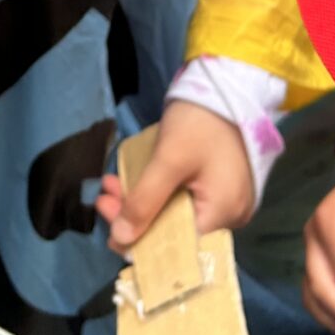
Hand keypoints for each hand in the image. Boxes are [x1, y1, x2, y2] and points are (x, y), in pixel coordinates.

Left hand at [95, 103, 253, 250]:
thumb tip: (120, 240)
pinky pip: (186, 201)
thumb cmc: (200, 122)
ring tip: (110, 185)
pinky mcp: (220, 187)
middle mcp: (231, 216)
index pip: (179, 249)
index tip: (110, 232)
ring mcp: (227, 201)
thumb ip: (144, 202)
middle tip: (103, 199)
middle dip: (135, 217)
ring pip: (177, 215)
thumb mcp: (167, 160)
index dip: (143, 244)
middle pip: (176, 231)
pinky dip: (158, 193)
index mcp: (223, 215)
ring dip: (142, 202)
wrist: (228, 86)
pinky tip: (132, 180)